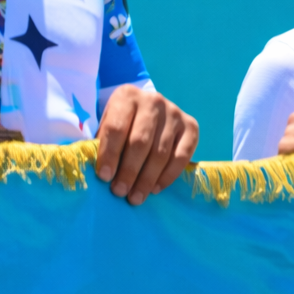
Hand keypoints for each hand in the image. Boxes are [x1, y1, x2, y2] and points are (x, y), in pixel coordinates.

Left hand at [96, 85, 199, 205]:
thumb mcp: (107, 125)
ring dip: (147, 179)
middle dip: (129, 171)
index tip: (104, 177)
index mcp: (126, 96)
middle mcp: (152, 101)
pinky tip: (155, 188)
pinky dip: (168, 176)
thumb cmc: (122, 124)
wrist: (147, 110)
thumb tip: (102, 176)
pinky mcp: (191, 126)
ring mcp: (174, 113)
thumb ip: (102, 145)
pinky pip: (181, 156)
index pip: (116, 128)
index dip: (109, 154)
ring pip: (160, 152)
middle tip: (120, 192)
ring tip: (136, 197)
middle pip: (140, 142)